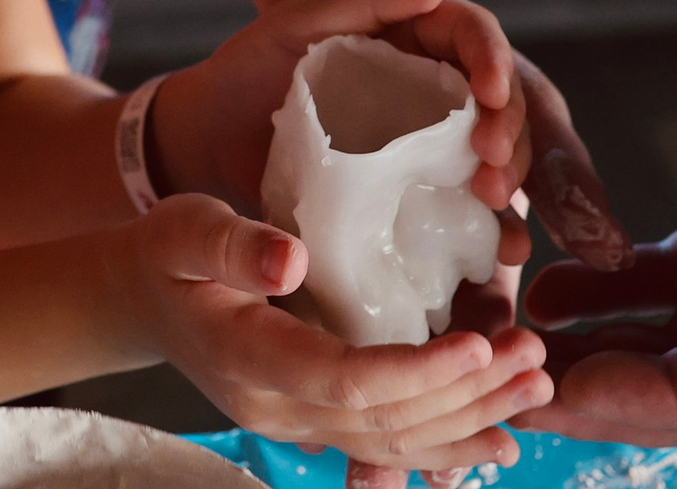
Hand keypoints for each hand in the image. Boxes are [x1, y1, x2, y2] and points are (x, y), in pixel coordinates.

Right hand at [115, 193, 551, 473]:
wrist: (140, 301)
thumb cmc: (167, 254)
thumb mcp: (185, 228)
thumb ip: (235, 245)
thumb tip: (293, 260)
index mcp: (250, 360)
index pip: (347, 380)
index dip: (418, 369)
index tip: (480, 342)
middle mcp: (279, 409)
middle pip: (387, 421)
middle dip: (468, 394)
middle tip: (534, 357)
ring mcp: (297, 425)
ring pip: (396, 443)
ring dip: (471, 420)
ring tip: (535, 387)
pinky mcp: (315, 422)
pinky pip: (388, 447)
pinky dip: (447, 443)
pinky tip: (496, 435)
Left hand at [152, 0, 532, 247]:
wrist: (209, 140)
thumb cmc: (249, 68)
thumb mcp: (297, 22)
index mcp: (414, 37)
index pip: (474, 37)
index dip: (494, 60)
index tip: (491, 94)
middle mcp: (432, 89)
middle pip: (497, 101)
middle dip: (508, 130)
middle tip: (492, 164)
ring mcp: (426, 144)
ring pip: (493, 154)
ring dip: (507, 178)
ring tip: (492, 204)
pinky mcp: (413, 193)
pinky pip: (463, 207)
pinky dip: (491, 227)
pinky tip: (501, 249)